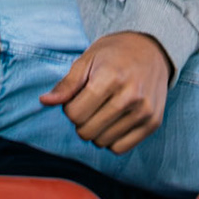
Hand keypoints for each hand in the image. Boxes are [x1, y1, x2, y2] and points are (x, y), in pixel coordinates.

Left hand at [39, 32, 171, 153]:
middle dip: (81, 121)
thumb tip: (45, 101)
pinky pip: (121, 148)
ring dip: (96, 131)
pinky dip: (111, 140)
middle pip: (87, 131)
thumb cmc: (114, 53)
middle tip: (89, 105)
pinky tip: (114, 122)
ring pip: (103, 142)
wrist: (151, 49)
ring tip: (102, 111)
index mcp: (110, 78)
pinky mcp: (153, 123)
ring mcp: (144, 111)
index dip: (69, 108)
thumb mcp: (87, 59)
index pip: (75, 114)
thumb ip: (67, 84)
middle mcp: (130, 96)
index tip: (78, 97)